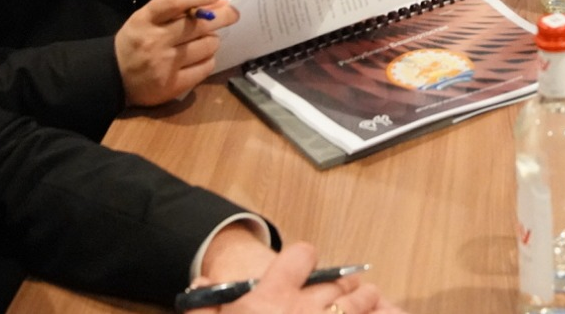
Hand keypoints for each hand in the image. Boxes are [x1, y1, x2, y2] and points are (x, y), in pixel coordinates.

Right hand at [114, 0, 239, 105]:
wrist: (112, 78)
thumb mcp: (147, 19)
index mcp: (145, 19)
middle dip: (223, 16)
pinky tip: (202, 57)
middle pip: (199, 24)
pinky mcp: (172, 85)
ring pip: (207, 45)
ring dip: (212, 40)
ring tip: (207, 40)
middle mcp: (155, 41)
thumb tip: (218, 0)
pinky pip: (205, 67)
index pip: (174, 1)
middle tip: (232, 13)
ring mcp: (164, 64)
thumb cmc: (136, 42)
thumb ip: (178, 10)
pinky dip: (209, 60)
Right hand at [192, 236, 405, 313]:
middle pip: (336, 279)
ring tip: (360, 301)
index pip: (300, 256)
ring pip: (359, 299)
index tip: (303, 266)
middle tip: (339, 288)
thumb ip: (202, 307)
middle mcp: (301, 309)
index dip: (303, 258)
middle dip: (340, 282)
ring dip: (362, 299)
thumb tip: (203, 280)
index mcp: (268, 299)